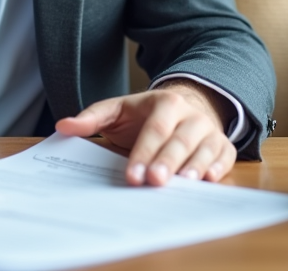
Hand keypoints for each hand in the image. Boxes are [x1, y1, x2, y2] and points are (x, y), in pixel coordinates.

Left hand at [55, 80, 235, 186]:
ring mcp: (210, 131)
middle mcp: (192, 116)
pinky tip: (208, 180)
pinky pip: (225, 157)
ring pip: (205, 148)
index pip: (155, 129)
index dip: (143, 152)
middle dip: (167, 161)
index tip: (131, 176)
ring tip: (184, 183)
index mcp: (166, 103)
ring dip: (195, 166)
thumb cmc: (146, 114)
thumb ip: (92, 118)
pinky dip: (219, 168)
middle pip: (180, 140)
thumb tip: (63, 126)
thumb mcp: (118, 110)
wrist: (185, 106)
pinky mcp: (222, 146)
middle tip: (154, 181)